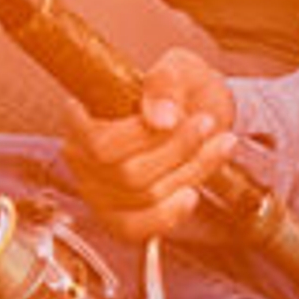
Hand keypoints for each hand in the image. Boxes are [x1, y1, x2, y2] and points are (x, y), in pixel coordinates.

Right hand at [61, 49, 238, 240]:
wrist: (198, 114)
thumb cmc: (180, 91)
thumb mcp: (178, 68)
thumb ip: (165, 83)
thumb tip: (160, 117)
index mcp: (82, 119)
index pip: (100, 144)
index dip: (140, 136)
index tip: (177, 116)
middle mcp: (81, 159)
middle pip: (128, 173)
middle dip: (177, 150)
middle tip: (206, 124)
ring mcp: (97, 193)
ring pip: (145, 197)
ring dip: (189, 172)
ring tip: (218, 145)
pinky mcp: (117, 218)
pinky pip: (137, 230)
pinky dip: (171, 214)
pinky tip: (192, 193)